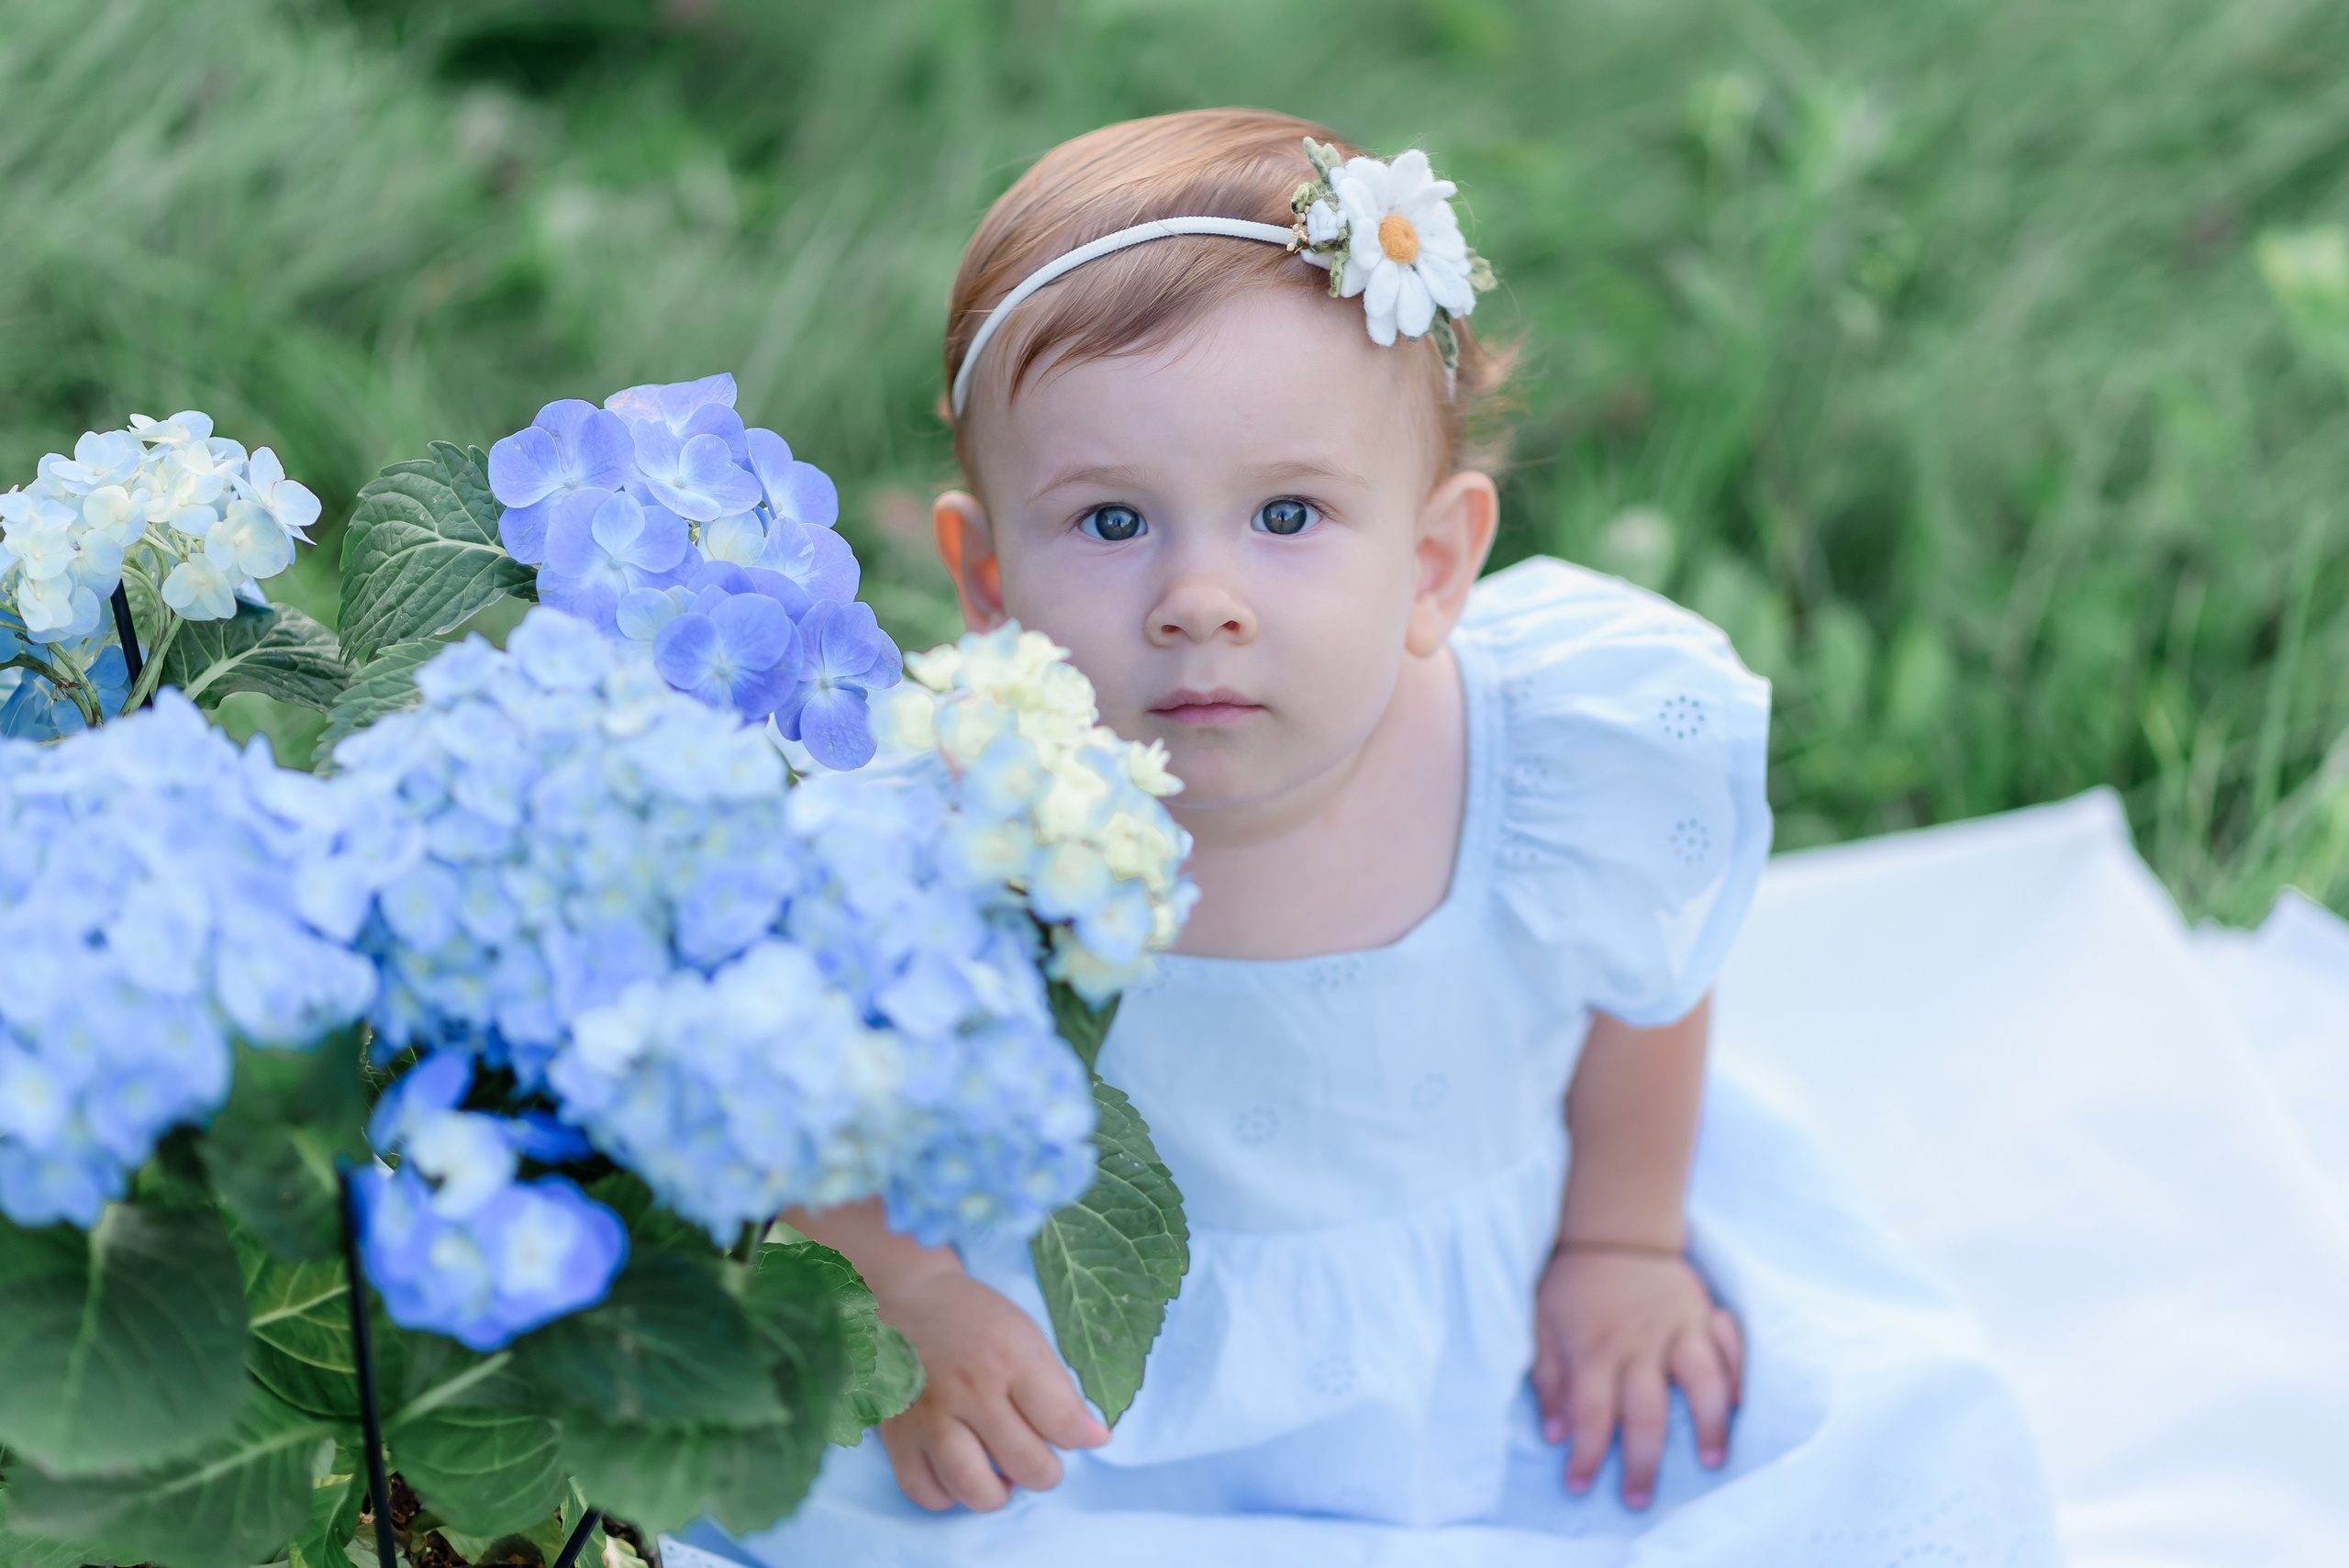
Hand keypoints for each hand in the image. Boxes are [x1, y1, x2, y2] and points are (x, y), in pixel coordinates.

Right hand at [874, 1264, 1109, 1510]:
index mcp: (1010, 1359)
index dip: (1076, 1437)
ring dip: (999, 1493)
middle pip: (1026, 1464)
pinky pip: (925, 1492)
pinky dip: (948, 1496)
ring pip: (975, 1489)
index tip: (1066, 1432)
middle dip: (1045, 1473)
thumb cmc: (975, 1320)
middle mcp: (969, 1391)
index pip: (1062, 1424)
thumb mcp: (1027, 1338)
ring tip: (1002, 1476)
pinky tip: (960, 1475)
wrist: (906, 1299)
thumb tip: (1098, 1440)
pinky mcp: (896, 1436)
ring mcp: (929, 1417)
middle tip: (1038, 1459)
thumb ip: (1062, 1391)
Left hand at [1531, 1246, 1742, 1508]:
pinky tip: (1740, 1402)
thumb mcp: (1541, 1323)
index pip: (1589, 1413)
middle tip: (1640, 1499)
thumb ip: (1547, 1375)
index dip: (1584, 1454)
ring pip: (1700, 1380)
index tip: (1578, 1486)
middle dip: (1643, 1461)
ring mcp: (1677, 1327)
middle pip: (1645, 1411)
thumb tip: (1553, 1431)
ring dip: (1708, 1423)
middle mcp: (1638, 1344)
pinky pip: (1729, 1344)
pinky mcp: (1704, 1312)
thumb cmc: (1573, 1281)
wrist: (1614, 1228)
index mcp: (1594, 1349)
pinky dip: (1738, 1372)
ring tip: (1711, 1460)